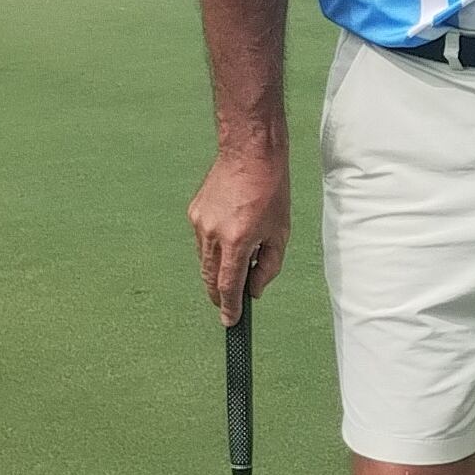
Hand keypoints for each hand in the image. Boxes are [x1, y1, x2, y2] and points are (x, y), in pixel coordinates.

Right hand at [189, 145, 289, 323]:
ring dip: (217, 271)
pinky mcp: (194, 213)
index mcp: (237, 240)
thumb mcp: (280, 232)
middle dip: (219, 294)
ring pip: (205, 261)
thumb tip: (254, 289)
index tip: (230, 321)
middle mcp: (213, 234)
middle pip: (211, 278)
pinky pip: (202, 241)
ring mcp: (199, 223)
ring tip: (236, 267)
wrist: (250, 154)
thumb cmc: (272, 191)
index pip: (229, 285)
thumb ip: (269, 265)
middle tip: (230, 304)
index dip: (230, 307)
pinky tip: (229, 239)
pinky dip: (214, 248)